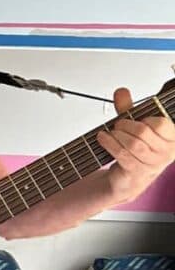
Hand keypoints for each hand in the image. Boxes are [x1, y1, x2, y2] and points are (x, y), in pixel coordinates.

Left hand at [99, 87, 174, 201]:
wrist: (128, 177)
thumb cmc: (136, 150)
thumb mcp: (134, 126)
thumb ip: (129, 108)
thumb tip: (121, 91)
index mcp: (172, 138)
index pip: (161, 124)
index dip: (145, 119)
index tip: (137, 119)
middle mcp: (166, 152)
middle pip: (143, 132)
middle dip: (125, 125)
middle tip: (118, 124)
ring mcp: (152, 164)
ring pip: (132, 144)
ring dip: (117, 135)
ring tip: (111, 132)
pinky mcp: (137, 172)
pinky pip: (122, 154)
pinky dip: (109, 143)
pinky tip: (102, 138)